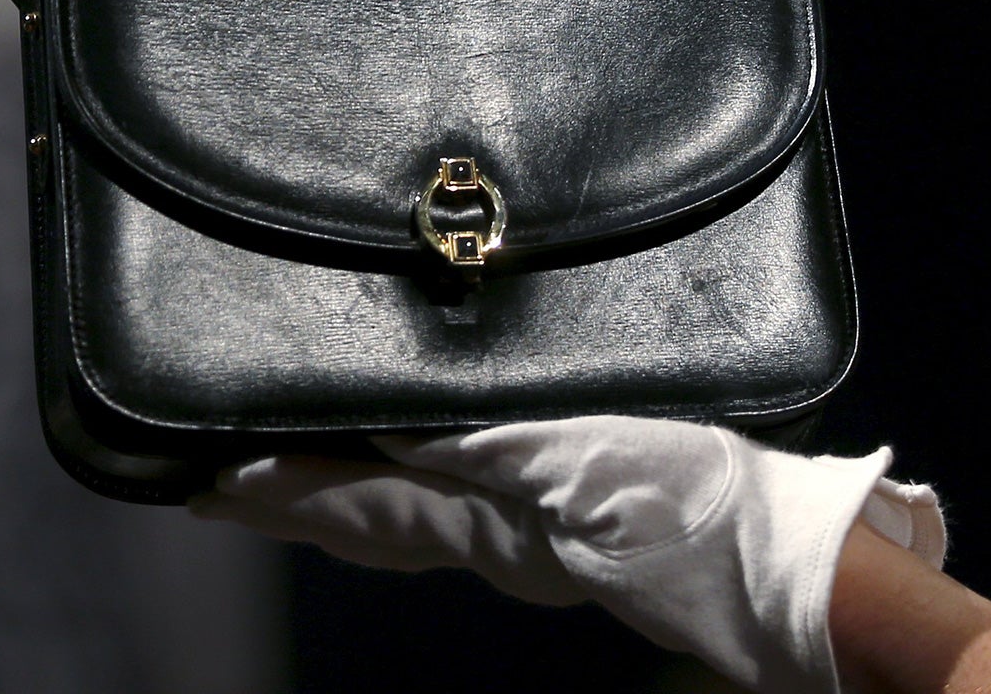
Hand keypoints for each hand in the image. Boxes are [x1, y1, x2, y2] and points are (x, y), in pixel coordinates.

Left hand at [191, 416, 942, 693]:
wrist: (791, 559)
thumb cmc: (696, 502)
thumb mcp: (585, 459)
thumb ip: (487, 445)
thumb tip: (393, 431)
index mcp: (486, 522)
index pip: (353, 508)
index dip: (279, 494)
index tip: (200, 486)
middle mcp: (492, 535)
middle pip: (362, 520)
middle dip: (288, 500)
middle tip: (215, 482)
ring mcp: (527, 533)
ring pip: (402, 515)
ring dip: (337, 493)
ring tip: (282, 469)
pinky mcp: (565, 512)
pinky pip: (455, 500)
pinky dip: (406, 481)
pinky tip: (408, 457)